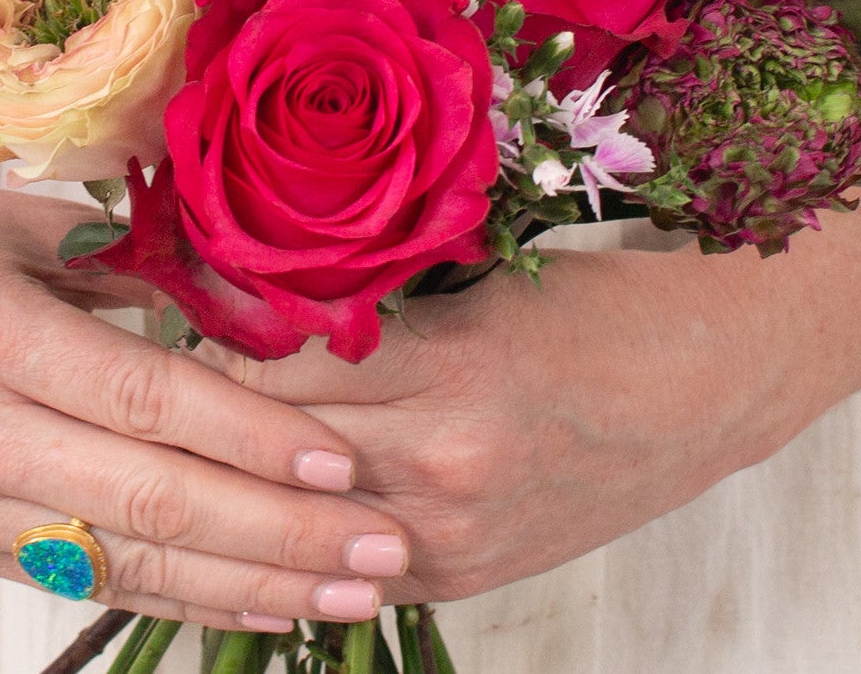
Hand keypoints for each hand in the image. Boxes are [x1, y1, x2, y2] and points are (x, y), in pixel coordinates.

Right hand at [0, 155, 407, 631]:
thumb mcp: (29, 227)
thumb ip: (147, 267)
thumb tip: (274, 302)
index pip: (153, 404)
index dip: (259, 441)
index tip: (351, 466)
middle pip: (154, 503)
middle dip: (283, 535)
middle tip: (384, 550)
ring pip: (132, 563)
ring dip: (252, 584)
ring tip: (350, 592)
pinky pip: (90, 579)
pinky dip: (183, 594)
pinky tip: (260, 601)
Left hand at [199, 229, 860, 604]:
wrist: (707, 390)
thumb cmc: (597, 309)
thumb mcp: (484, 281)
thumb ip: (376, 302)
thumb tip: (257, 295)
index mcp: (452, 365)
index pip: (277, 363)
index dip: (211, 334)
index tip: (167, 306)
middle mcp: (445, 463)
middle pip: (273, 442)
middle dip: (208, 406)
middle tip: (153, 368)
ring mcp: (452, 536)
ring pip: (295, 512)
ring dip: (244, 469)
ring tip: (196, 427)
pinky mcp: (463, 579)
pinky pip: (343, 559)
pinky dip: (301, 523)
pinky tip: (266, 488)